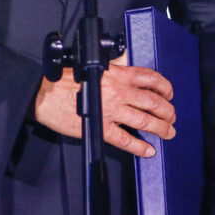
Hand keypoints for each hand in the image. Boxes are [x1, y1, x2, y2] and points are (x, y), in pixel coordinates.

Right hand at [33, 56, 175, 157]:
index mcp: (116, 74)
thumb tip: (125, 64)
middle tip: (171, 118)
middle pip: (153, 102)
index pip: (149, 78)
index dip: (164, 87)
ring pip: (145, 121)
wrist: (43, 94)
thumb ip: (111, 67)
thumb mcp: (91, 65)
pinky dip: (140, 147)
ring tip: (168, 133)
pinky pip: (126, 140)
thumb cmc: (63, 79)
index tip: (169, 94)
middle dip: (168, 112)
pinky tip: (148, 150)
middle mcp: (118, 92)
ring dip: (161, 129)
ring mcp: (111, 111)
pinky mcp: (101, 128)